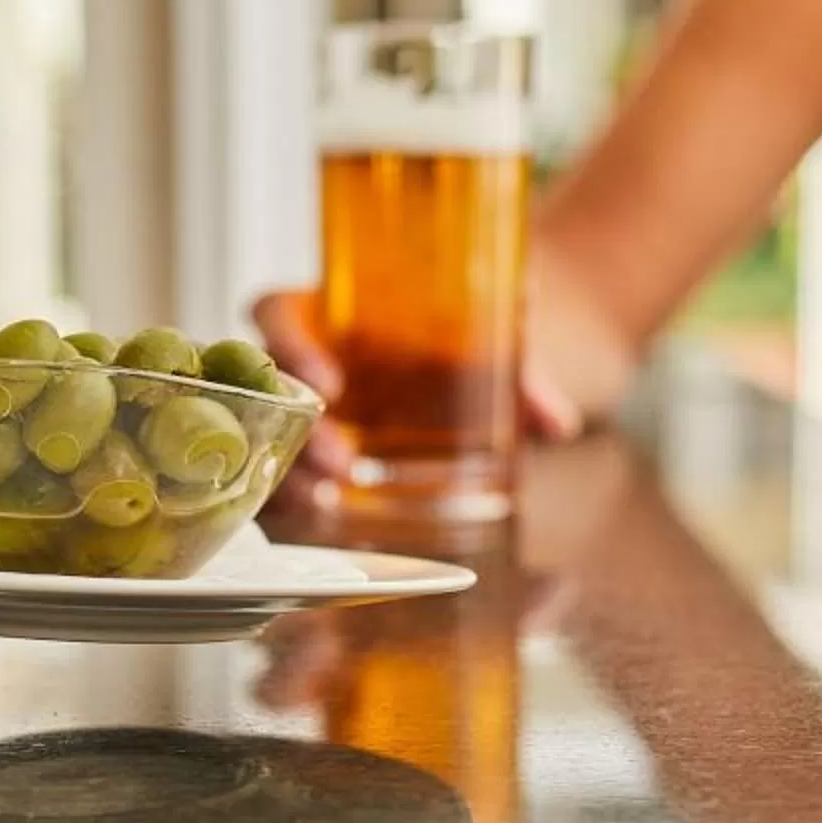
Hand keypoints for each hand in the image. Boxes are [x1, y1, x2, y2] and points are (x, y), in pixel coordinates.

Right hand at [252, 287, 585, 481]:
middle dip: (296, 429)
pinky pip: (283, 468)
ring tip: (326, 500)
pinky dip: (294, 494)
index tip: (329, 385)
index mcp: (329, 308)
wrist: (482, 345)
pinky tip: (322, 514)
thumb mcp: (494, 335)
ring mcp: (303, 406)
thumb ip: (523, 371)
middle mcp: (304, 356)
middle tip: (342, 463)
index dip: (288, 346)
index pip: (276, 313)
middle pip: (266, 385)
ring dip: (288, 469)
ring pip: (266, 435)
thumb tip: (556, 422)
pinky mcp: (313, 449)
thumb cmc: (467, 326)